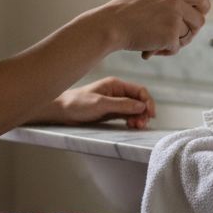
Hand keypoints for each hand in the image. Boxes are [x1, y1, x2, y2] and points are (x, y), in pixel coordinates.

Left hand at [40, 77, 155, 128]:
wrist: (62, 111)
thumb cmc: (78, 104)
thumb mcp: (101, 104)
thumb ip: (122, 105)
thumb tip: (142, 106)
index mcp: (116, 85)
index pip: (139, 91)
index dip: (148, 102)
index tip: (150, 114)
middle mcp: (117, 92)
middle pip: (139, 101)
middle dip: (144, 112)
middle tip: (142, 125)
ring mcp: (115, 102)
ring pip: (134, 109)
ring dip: (138, 117)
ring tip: (137, 127)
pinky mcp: (111, 112)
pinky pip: (127, 115)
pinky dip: (132, 120)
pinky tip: (132, 126)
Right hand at [85, 0, 210, 58]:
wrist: (110, 25)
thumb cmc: (123, 14)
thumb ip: (166, 0)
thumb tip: (181, 7)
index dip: (202, 8)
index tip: (197, 17)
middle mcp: (174, 1)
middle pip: (200, 19)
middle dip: (191, 31)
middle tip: (178, 38)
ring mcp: (173, 18)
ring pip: (188, 36)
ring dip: (175, 43)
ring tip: (155, 43)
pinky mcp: (170, 34)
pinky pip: (176, 48)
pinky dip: (165, 51)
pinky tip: (150, 48)